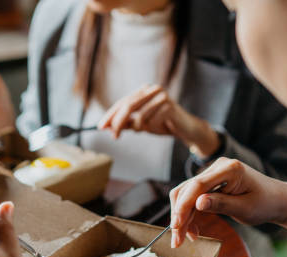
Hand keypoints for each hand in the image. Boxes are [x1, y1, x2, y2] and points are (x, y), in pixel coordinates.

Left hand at [98, 84, 220, 156]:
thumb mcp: (141, 124)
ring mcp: (161, 96)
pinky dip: (150, 127)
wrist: (185, 129)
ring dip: (138, 127)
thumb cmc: (162, 124)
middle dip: (117, 122)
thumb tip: (107, 127)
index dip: (110, 115)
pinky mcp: (169, 106)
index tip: (101, 126)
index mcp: (143, 91)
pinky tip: (157, 127)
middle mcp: (152, 89)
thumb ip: (126, 123)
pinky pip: (152, 120)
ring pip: (139, 115)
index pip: (123, 102)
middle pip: (128, 106)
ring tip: (144, 130)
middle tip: (113, 135)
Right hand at [169, 157, 286, 247]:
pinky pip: (193, 196)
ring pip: (186, 193)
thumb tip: (198, 204)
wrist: (278, 199)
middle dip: (179, 215)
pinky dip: (190, 213)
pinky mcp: (211, 180)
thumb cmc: (266, 204)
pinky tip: (192, 230)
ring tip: (184, 238)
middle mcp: (218, 166)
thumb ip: (221, 204)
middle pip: (187, 189)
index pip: (197, 186)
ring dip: (182, 216)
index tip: (177, 227)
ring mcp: (213, 172)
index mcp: (230, 169)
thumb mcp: (245, 209)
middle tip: (177, 240)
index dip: (183, 206)